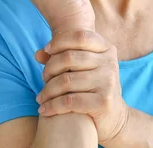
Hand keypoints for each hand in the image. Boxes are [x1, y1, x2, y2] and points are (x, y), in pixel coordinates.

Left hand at [34, 30, 128, 144]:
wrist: (114, 116)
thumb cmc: (93, 88)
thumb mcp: (82, 69)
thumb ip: (61, 58)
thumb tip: (38, 54)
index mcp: (107, 49)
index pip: (80, 36)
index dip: (60, 41)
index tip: (47, 50)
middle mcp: (110, 63)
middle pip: (69, 58)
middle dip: (50, 68)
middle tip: (44, 79)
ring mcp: (108, 82)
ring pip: (66, 80)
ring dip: (48, 90)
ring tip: (41, 97)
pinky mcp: (103, 102)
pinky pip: (69, 101)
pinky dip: (52, 106)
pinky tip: (44, 109)